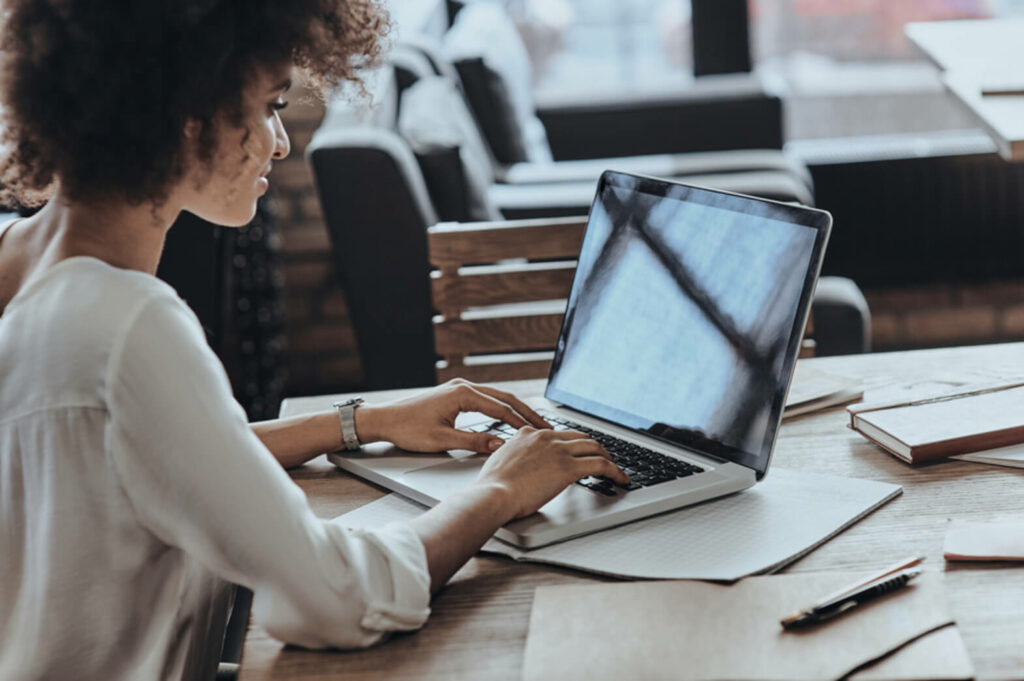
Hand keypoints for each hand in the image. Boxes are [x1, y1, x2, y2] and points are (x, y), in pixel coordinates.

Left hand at [356, 378, 550, 453]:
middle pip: (504, 398)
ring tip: (534, 423)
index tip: (540, 432)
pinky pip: (486, 400)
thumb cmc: (408, 429)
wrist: (384, 420)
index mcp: (462, 394)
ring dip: (516, 410)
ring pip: (496, 397)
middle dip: (526, 413)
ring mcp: (459, 389)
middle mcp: (463, 387)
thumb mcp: (442, 440)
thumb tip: (501, 444)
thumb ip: (474, 442)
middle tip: (547, 426)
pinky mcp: (455, 395)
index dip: (523, 422)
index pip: (502, 409)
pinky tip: (510, 419)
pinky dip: (502, 409)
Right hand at [476, 427, 630, 518]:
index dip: (573, 444)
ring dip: (609, 458)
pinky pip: (601, 465)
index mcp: (528, 433)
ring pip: (595, 447)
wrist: (493, 494)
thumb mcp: (500, 461)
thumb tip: (520, 467)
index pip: (559, 433)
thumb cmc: (492, 486)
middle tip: (602, 459)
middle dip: (594, 448)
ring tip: (615, 470)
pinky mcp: (568, 467)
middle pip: (581, 437)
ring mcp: (558, 450)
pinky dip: (615, 471)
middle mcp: (545, 436)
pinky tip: (621, 479)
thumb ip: (514, 457)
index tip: (579, 452)